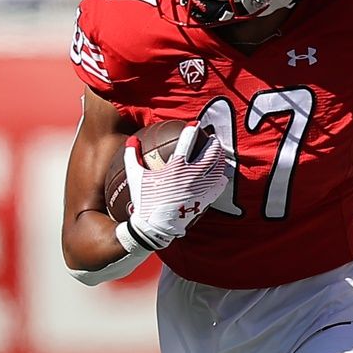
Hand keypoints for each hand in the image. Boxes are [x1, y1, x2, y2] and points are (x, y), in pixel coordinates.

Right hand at [124, 129, 227, 249]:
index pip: (187, 142)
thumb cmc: (144, 201)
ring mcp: (201, 188)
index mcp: (175, 167)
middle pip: (210, 153)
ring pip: (217, 168)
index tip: (194, 125)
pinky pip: (218, 185)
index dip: (192, 131)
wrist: (155, 227)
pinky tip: (220, 174)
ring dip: (219, 158)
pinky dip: (220, 177)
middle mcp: (191, 176)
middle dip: (213, 144)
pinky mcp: (205, 200)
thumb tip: (132, 140)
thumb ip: (132, 156)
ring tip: (218, 153)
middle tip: (212, 140)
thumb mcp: (135, 177)